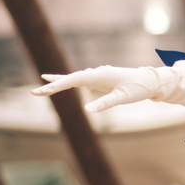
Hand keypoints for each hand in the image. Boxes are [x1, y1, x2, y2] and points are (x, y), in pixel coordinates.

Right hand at [32, 62, 184, 112]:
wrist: (150, 81)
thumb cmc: (138, 88)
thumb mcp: (123, 97)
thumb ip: (105, 103)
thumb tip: (87, 110)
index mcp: (100, 75)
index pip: (74, 79)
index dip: (58, 84)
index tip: (44, 88)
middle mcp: (96, 73)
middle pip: (69, 79)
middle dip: (52, 86)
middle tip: (35, 93)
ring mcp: (96, 76)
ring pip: (71, 79)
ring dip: (56, 84)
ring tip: (40, 89)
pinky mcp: (98, 80)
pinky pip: (78, 81)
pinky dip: (65, 81)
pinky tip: (54, 80)